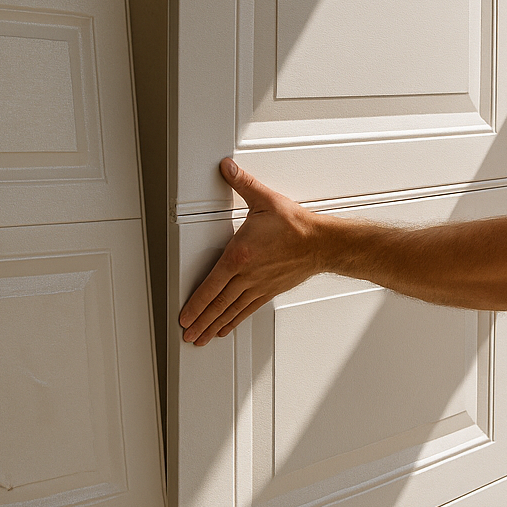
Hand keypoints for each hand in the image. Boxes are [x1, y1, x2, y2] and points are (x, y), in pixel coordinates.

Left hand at [179, 158, 323, 344]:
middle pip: (218, 305)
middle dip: (200, 322)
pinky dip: (234, 321)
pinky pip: (247, 310)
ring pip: (231, 311)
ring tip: (201, 338)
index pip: (211, 287)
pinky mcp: (269, 290)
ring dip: (214, 326)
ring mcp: (258, 286)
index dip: (195, 305)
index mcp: (240, 256)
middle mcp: (247, 276)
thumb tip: (227, 168)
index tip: (184, 317)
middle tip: (188, 335)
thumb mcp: (265, 201)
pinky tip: (226, 328)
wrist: (322, 243)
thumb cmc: (296, 225)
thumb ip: (243, 184)